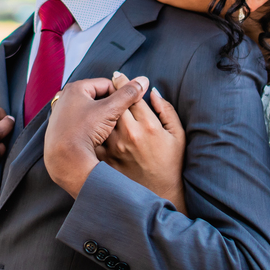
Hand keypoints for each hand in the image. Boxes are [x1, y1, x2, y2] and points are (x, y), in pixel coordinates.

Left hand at [44, 76, 148, 197]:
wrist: (65, 159)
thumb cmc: (84, 132)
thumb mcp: (110, 110)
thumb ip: (128, 94)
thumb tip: (143, 80)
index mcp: (76, 87)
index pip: (107, 85)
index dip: (120, 96)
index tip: (126, 109)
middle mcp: (65, 96)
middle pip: (98, 97)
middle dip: (110, 107)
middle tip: (117, 120)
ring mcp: (62, 112)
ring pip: (91, 110)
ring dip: (102, 117)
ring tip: (108, 129)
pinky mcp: (61, 127)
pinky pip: (82, 121)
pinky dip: (91, 126)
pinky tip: (96, 136)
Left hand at [101, 72, 187, 213]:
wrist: (155, 193)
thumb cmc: (170, 165)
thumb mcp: (177, 137)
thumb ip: (167, 111)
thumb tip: (152, 92)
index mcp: (147, 125)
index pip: (131, 95)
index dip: (125, 82)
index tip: (120, 75)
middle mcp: (128, 133)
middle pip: (113, 102)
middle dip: (110, 89)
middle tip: (107, 82)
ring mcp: (113, 145)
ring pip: (101, 116)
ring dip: (98, 105)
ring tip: (100, 102)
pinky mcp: (103, 155)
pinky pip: (94, 134)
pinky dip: (91, 126)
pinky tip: (93, 124)